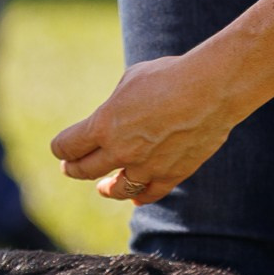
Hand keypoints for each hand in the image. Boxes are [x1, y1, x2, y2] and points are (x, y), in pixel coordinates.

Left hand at [50, 54, 240, 205]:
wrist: (211, 89)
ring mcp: (145, 167)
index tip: (62, 148)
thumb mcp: (130, 82)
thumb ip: (115, 107)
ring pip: (116, 189)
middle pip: (85, 169)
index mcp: (104, 125)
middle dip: (74, 168)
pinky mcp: (170, 175)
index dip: (61, 147)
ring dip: (106, 188)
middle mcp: (120, 151)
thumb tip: (112, 119)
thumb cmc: (170, 76)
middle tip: (70, 167)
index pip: (68, 146)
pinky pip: (149, 194)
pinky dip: (139, 197)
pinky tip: (135, 198)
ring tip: (103, 187)